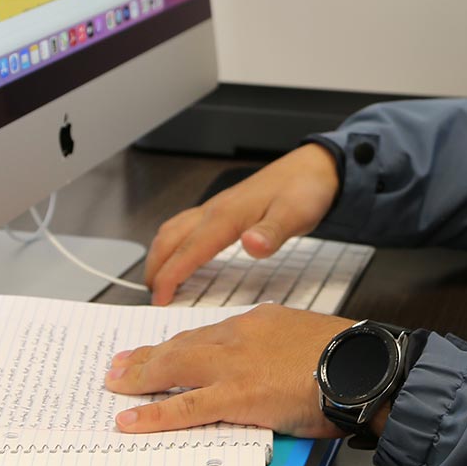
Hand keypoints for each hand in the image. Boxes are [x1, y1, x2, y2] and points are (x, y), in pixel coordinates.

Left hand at [105, 303, 355, 437]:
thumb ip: (281, 349)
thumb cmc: (348, 358)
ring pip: (174, 367)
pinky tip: (129, 419)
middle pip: (182, 345)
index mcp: (258, 321)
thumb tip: (272, 368)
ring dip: (139, 377)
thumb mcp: (308, 339)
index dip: (178, 344)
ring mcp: (235, 365)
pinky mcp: (236, 395)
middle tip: (119, 366)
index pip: (207, 334)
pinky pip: (184, 406)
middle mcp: (240, 336)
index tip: (159, 350)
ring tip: (114, 385)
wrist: (364, 366)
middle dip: (147, 357)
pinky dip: (153, 413)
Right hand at [144, 144, 340, 304]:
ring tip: (158, 279)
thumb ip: (271, 233)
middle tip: (152, 296)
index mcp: (228, 215)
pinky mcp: (223, 208)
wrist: (314, 166)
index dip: (170, 276)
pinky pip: (187, 225)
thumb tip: (252, 245)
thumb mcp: (295, 215)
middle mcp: (215, 209)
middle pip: (170, 238)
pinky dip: (174, 243)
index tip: (159, 299)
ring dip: (160, 254)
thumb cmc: (305, 190)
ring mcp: (217, 207)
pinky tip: (182, 254)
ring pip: (174, 229)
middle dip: (156, 267)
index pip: (189, 250)